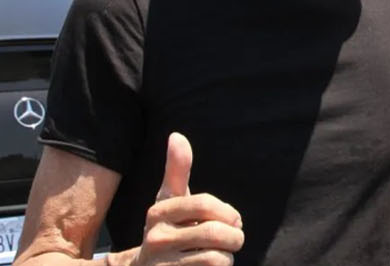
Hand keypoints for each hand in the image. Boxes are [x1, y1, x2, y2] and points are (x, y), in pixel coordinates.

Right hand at [134, 133, 243, 265]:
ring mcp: (161, 265)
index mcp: (157, 213)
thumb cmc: (169, 229)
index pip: (204, 204)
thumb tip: (176, 135)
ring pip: (217, 258)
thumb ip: (177, 170)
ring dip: (227, 257)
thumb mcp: (170, 200)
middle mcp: (155, 239)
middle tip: (234, 239)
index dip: (228, 212)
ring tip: (218, 256)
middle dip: (234, 237)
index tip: (234, 219)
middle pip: (215, 233)